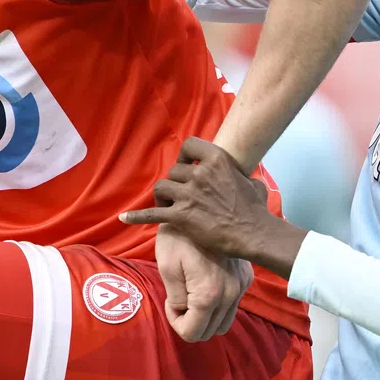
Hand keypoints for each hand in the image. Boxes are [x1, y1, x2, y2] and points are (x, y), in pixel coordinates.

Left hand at [123, 136, 295, 267]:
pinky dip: (136, 216)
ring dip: (164, 197)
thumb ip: (244, 176)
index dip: (185, 157)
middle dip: (176, 183)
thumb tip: (248, 178)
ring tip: (170, 206)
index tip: (189, 167)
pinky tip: (124, 218)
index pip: (189, 146)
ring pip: (162, 188)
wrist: (252, 233)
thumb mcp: (253, 183)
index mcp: (216, 160)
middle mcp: (199, 174)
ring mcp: (188, 194)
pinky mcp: (179, 216)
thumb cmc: (256, 210)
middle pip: (174, 171)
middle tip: (183, 197)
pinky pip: (151, 213)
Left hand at [154, 225, 251, 341]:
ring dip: (206, 316)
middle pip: (211, 331)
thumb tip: (183, 312)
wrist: (202, 207)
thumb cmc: (177, 235)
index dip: (176, 323)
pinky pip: (233, 304)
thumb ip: (176, 298)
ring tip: (190, 294)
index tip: (170, 302)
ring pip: (225, 321)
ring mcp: (242, 286)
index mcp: (209, 294)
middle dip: (191, 322)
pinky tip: (204, 284)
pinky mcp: (246, 277)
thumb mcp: (167, 267)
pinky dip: (218, 304)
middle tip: (178, 299)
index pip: (193, 332)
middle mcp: (231, 294)